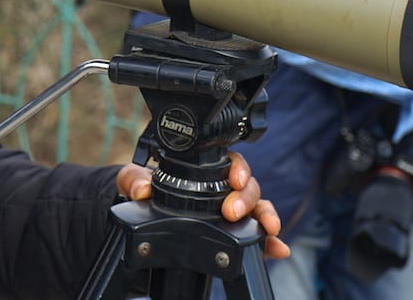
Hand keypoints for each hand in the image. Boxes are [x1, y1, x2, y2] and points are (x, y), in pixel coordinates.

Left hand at [115, 151, 289, 259]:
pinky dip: (270, 244)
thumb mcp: (135, 181)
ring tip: (269, 230)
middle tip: (232, 212)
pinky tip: (278, 250)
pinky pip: (256, 239)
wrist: (144, 221)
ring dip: (266, 218)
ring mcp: (232, 213)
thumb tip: (141, 189)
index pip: (232, 163)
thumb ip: (134, 179)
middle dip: (247, 198)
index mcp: (206, 172)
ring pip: (257, 210)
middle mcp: (224, 191)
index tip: (234, 180)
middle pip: (249, 187)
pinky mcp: (234, 236)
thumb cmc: (147, 193)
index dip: (239, 168)